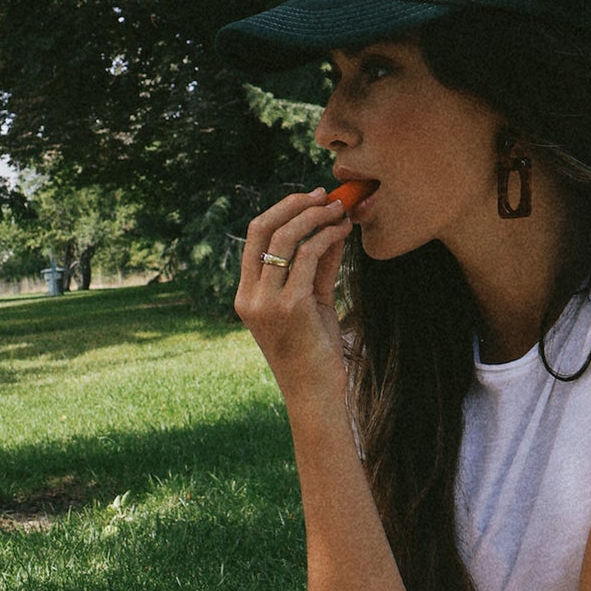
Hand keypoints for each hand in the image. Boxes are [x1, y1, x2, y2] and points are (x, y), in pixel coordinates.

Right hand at [234, 186, 356, 393]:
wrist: (315, 394)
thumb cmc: (314, 352)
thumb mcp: (312, 302)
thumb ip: (318, 266)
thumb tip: (331, 226)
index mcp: (246, 296)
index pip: (255, 236)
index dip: (281, 209)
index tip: (310, 198)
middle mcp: (250, 297)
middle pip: (264, 228)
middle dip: (296, 204)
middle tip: (326, 196)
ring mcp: (267, 303)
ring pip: (287, 238)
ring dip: (317, 217)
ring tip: (341, 211)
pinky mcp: (291, 307)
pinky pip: (308, 256)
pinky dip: (327, 237)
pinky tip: (343, 233)